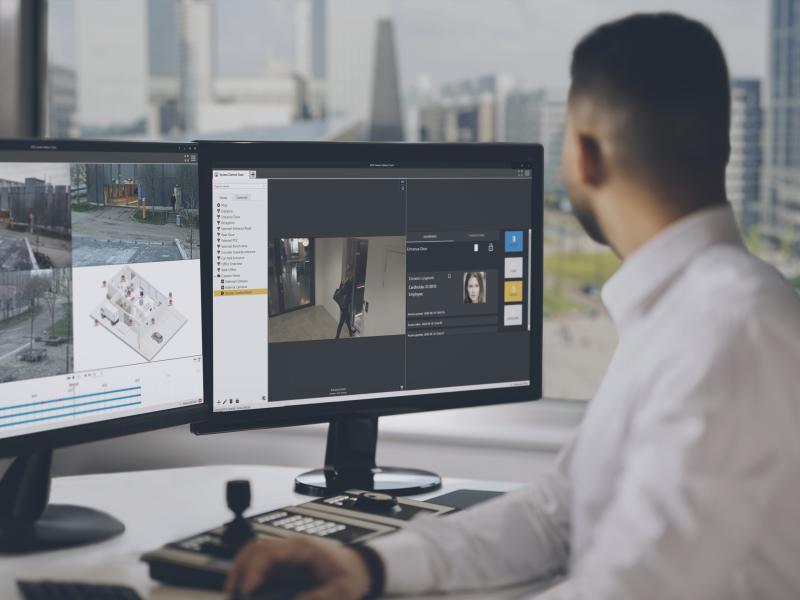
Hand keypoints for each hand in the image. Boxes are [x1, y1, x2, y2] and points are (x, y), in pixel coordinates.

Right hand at [225, 536, 372, 599]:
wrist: (356, 567)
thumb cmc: (349, 575)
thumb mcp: (342, 590)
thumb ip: (319, 598)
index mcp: (302, 548)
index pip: (267, 550)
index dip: (253, 568)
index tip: (247, 590)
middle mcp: (290, 548)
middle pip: (254, 548)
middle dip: (239, 570)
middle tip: (233, 594)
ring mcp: (285, 555)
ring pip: (253, 554)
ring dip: (240, 572)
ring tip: (234, 595)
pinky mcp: (283, 564)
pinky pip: (259, 565)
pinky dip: (248, 576)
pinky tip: (245, 593)